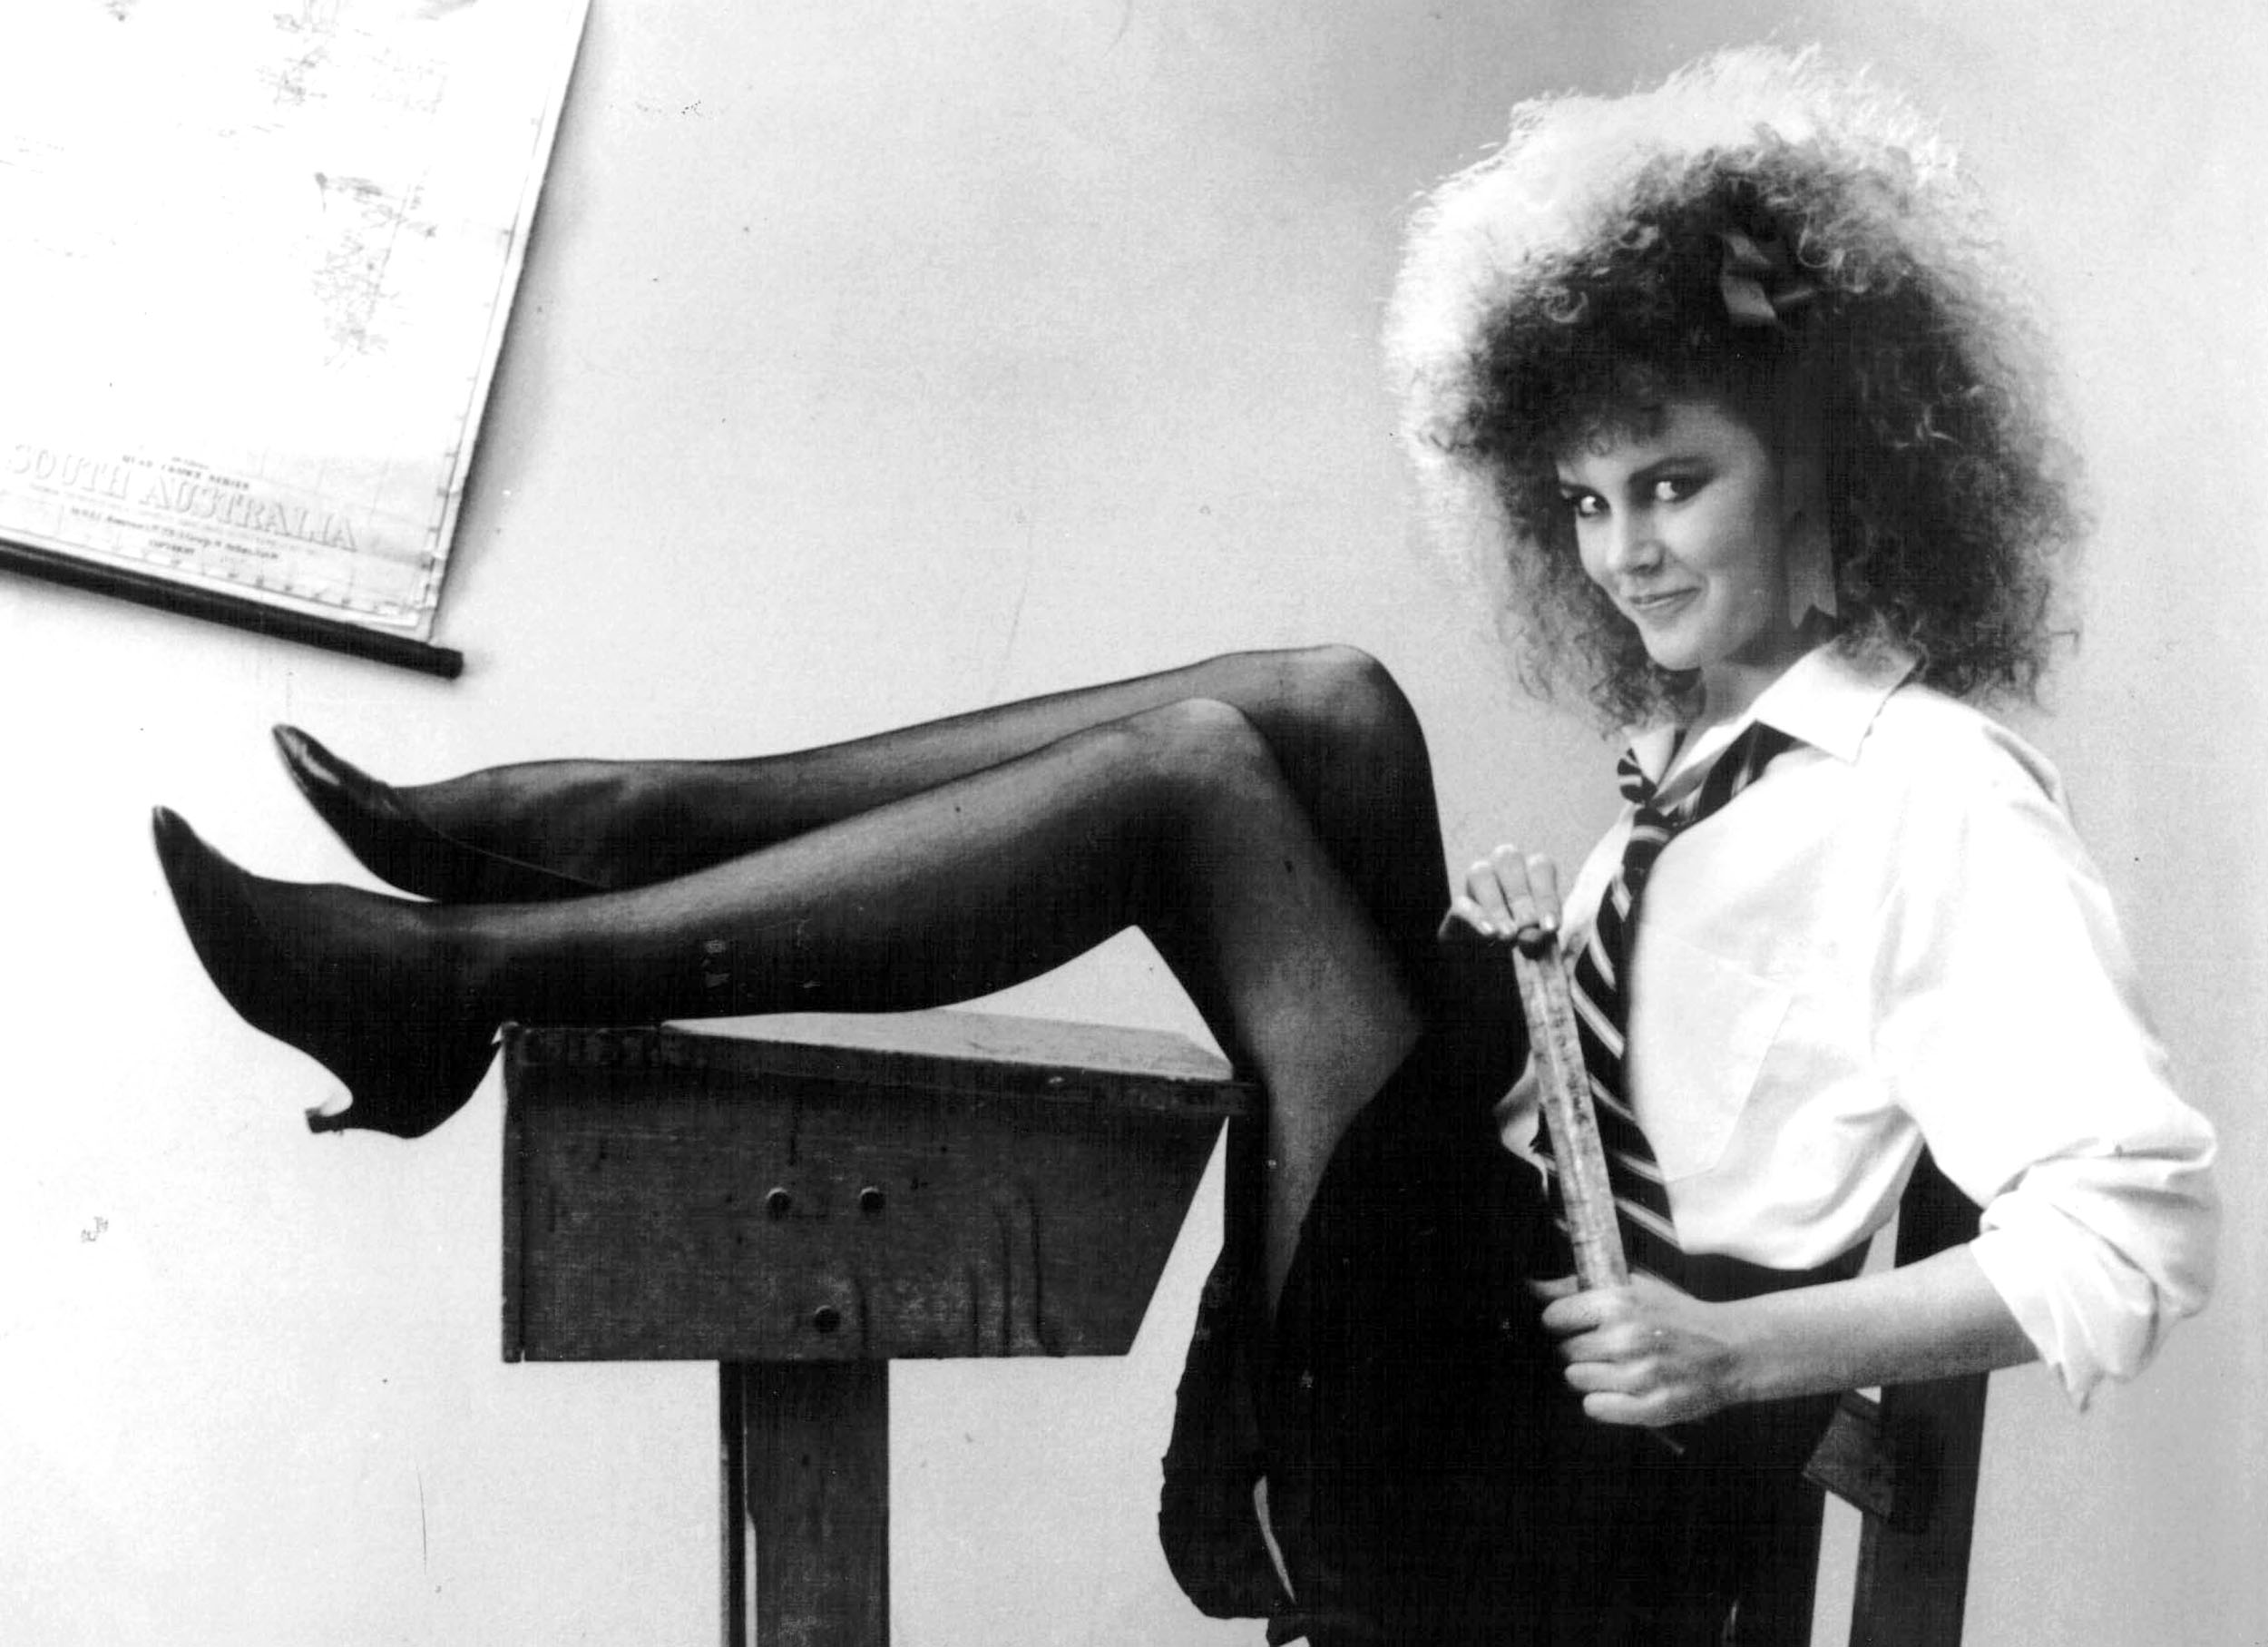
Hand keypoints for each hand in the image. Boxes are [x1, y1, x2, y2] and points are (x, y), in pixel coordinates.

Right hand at [1435, 845, 1563, 954]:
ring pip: (1479, 872)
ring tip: (1509, 935)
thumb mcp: (1539, 944)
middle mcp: (1501, 871)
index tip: (1550, 927)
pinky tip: (1490, 934)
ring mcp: (1475, 886)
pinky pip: (1461, 903)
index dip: (1546, 894)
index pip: (1539, 866)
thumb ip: (1540, 939)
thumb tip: (1534, 934)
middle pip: (1507, 857)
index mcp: (1529, 872)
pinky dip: (1477, 917)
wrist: (1492, 964)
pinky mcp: (1458, 909)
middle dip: (1520, 895)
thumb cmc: (1523, 944)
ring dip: (1496, 904)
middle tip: (1527, 926)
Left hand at [1533, 1272, 1747, 1427]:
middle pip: (1565, 1352)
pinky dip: (1601, 1401)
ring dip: (1590, 1375)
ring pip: (1576, 1380)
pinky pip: (1595, 1408)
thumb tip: (1533, 1287)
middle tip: (1604, 1347)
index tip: (1575, 1324)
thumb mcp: (1634, 1288)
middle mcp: (1626, 1339)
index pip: (1555, 1318)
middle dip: (1579, 1349)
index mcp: (1620, 1304)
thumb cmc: (1678, 1317)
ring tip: (1615, 1367)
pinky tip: (1620, 1389)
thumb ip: (1580, 1287)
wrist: (1730, 1349)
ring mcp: (1639, 1376)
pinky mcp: (1651, 1408)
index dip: (1562, 1322)